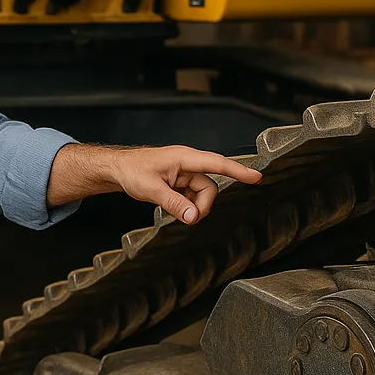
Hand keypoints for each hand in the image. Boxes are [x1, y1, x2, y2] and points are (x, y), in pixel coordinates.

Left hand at [110, 146, 261, 224]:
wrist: (118, 169)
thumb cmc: (132, 170)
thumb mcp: (151, 189)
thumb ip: (174, 203)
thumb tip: (193, 217)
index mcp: (184, 158)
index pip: (217, 164)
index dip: (238, 170)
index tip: (256, 176)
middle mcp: (188, 164)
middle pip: (209, 187)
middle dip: (201, 205)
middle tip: (186, 216)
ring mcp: (184, 173)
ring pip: (201, 194)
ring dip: (192, 206)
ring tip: (171, 208)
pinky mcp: (180, 182)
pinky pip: (192, 197)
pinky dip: (186, 206)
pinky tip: (171, 205)